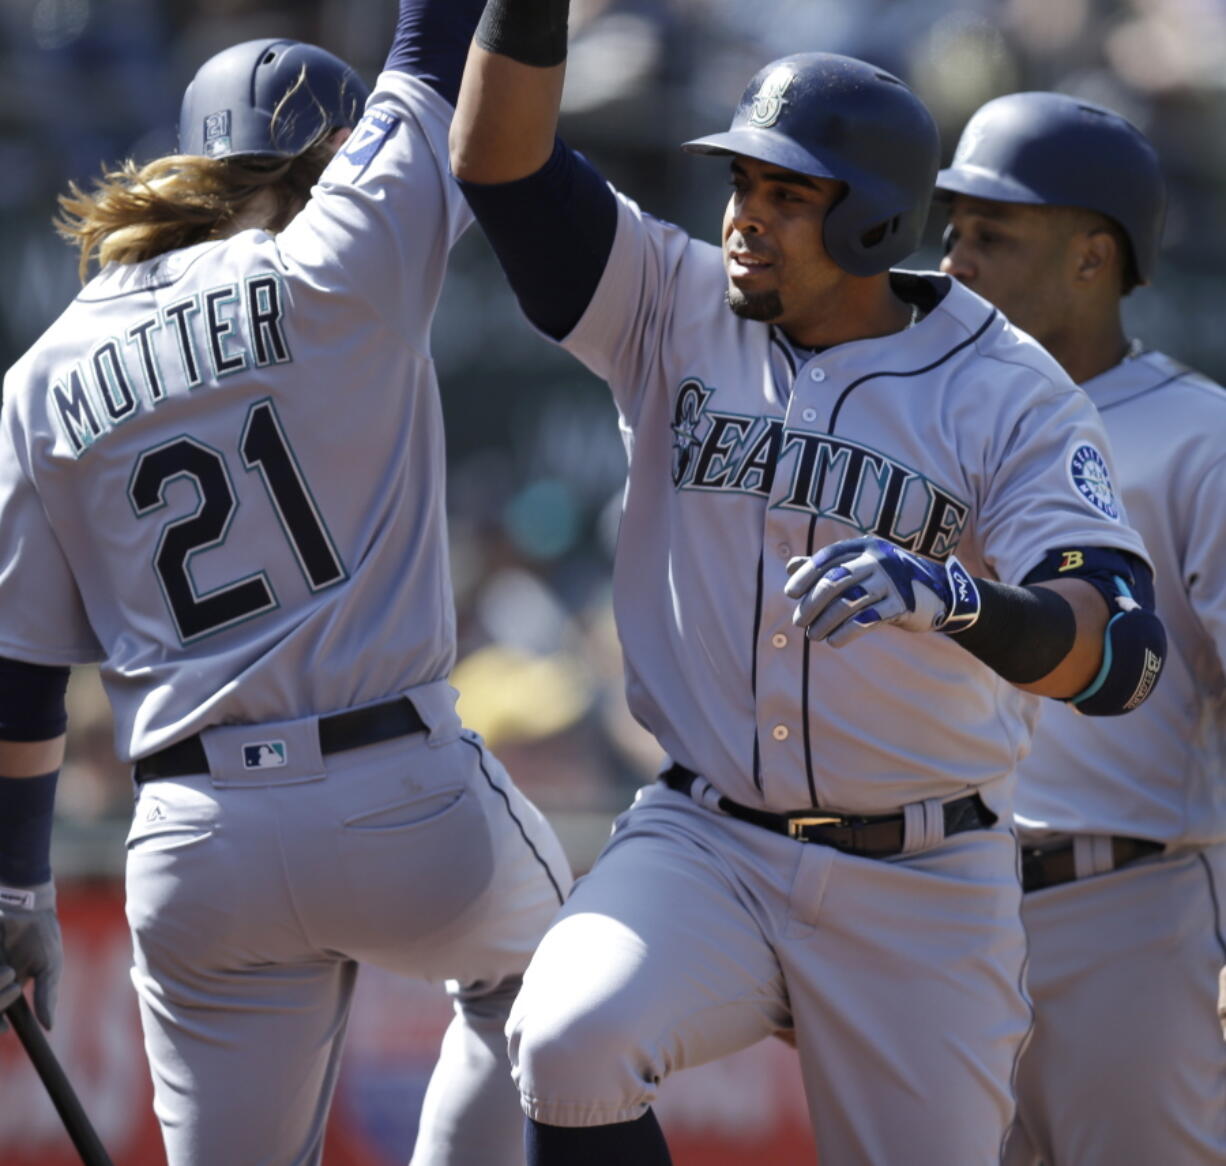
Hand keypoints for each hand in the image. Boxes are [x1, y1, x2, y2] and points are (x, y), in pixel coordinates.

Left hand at [0, 881, 61, 1030]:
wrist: (28, 906)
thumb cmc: (42, 935)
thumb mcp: (49, 966)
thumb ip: (47, 995)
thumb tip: (48, 1026)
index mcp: (9, 984)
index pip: (0, 1010)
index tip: (5, 1029)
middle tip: (10, 983)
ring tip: (8, 969)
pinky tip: (4, 965)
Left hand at [784, 536, 979, 647]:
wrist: (936, 593)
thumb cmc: (886, 580)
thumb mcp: (859, 566)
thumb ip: (827, 566)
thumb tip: (791, 566)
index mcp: (864, 547)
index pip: (827, 558)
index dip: (805, 575)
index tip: (790, 593)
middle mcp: (877, 560)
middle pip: (834, 581)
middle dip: (811, 604)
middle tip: (799, 622)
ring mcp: (891, 582)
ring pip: (847, 603)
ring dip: (825, 622)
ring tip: (814, 636)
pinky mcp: (901, 605)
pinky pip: (866, 620)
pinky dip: (845, 632)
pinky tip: (834, 641)